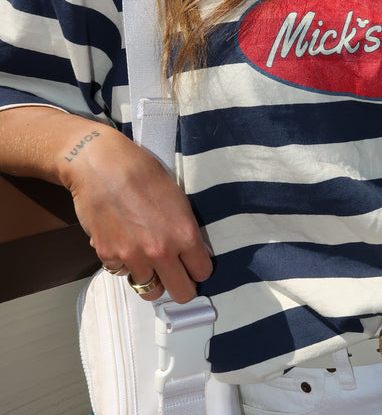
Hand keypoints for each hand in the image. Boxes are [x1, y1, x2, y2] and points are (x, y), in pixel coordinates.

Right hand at [58, 123, 212, 302]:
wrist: (101, 164)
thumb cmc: (143, 173)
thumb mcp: (178, 199)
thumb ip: (187, 230)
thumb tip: (194, 254)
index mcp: (185, 234)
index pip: (203, 273)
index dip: (199, 268)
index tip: (193, 263)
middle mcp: (161, 251)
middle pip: (182, 294)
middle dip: (181, 285)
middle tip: (176, 272)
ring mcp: (132, 257)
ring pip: (150, 291)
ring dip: (152, 278)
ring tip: (148, 258)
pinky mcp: (107, 255)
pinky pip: (122, 273)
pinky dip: (125, 265)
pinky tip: (125, 243)